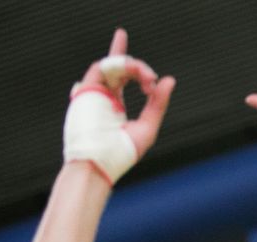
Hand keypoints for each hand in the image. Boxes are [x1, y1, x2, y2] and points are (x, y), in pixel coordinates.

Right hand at [65, 29, 174, 180]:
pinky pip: (100, 68)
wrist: (101, 162)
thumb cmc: (123, 152)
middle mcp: (103, 95)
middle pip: (117, 67)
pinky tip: (132, 70)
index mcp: (115, 104)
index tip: (153, 79)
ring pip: (111, 66)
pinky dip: (118, 65)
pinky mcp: (86, 91)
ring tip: (147, 77)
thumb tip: (170, 80)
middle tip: (151, 79)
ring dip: (131, 66)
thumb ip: (158, 103)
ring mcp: (94, 92)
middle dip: (138, 67)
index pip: (124, 77)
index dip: (134, 65)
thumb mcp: (148, 126)